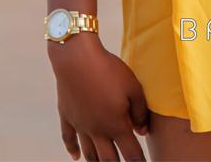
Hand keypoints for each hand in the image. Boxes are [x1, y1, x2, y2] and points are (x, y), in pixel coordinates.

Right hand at [48, 35, 148, 160]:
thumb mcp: (133, 87)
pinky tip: (76, 156)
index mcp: (116, 125)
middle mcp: (97, 130)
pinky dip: (72, 150)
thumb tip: (142, 130)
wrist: (77, 59)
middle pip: (108, 159)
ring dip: (97, 161)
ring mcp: (80, 125)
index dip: (138, 161)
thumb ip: (140, 111)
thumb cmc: (108, 70)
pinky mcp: (68, 116)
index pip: (131, 153)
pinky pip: (69, 139)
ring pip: (89, 153)